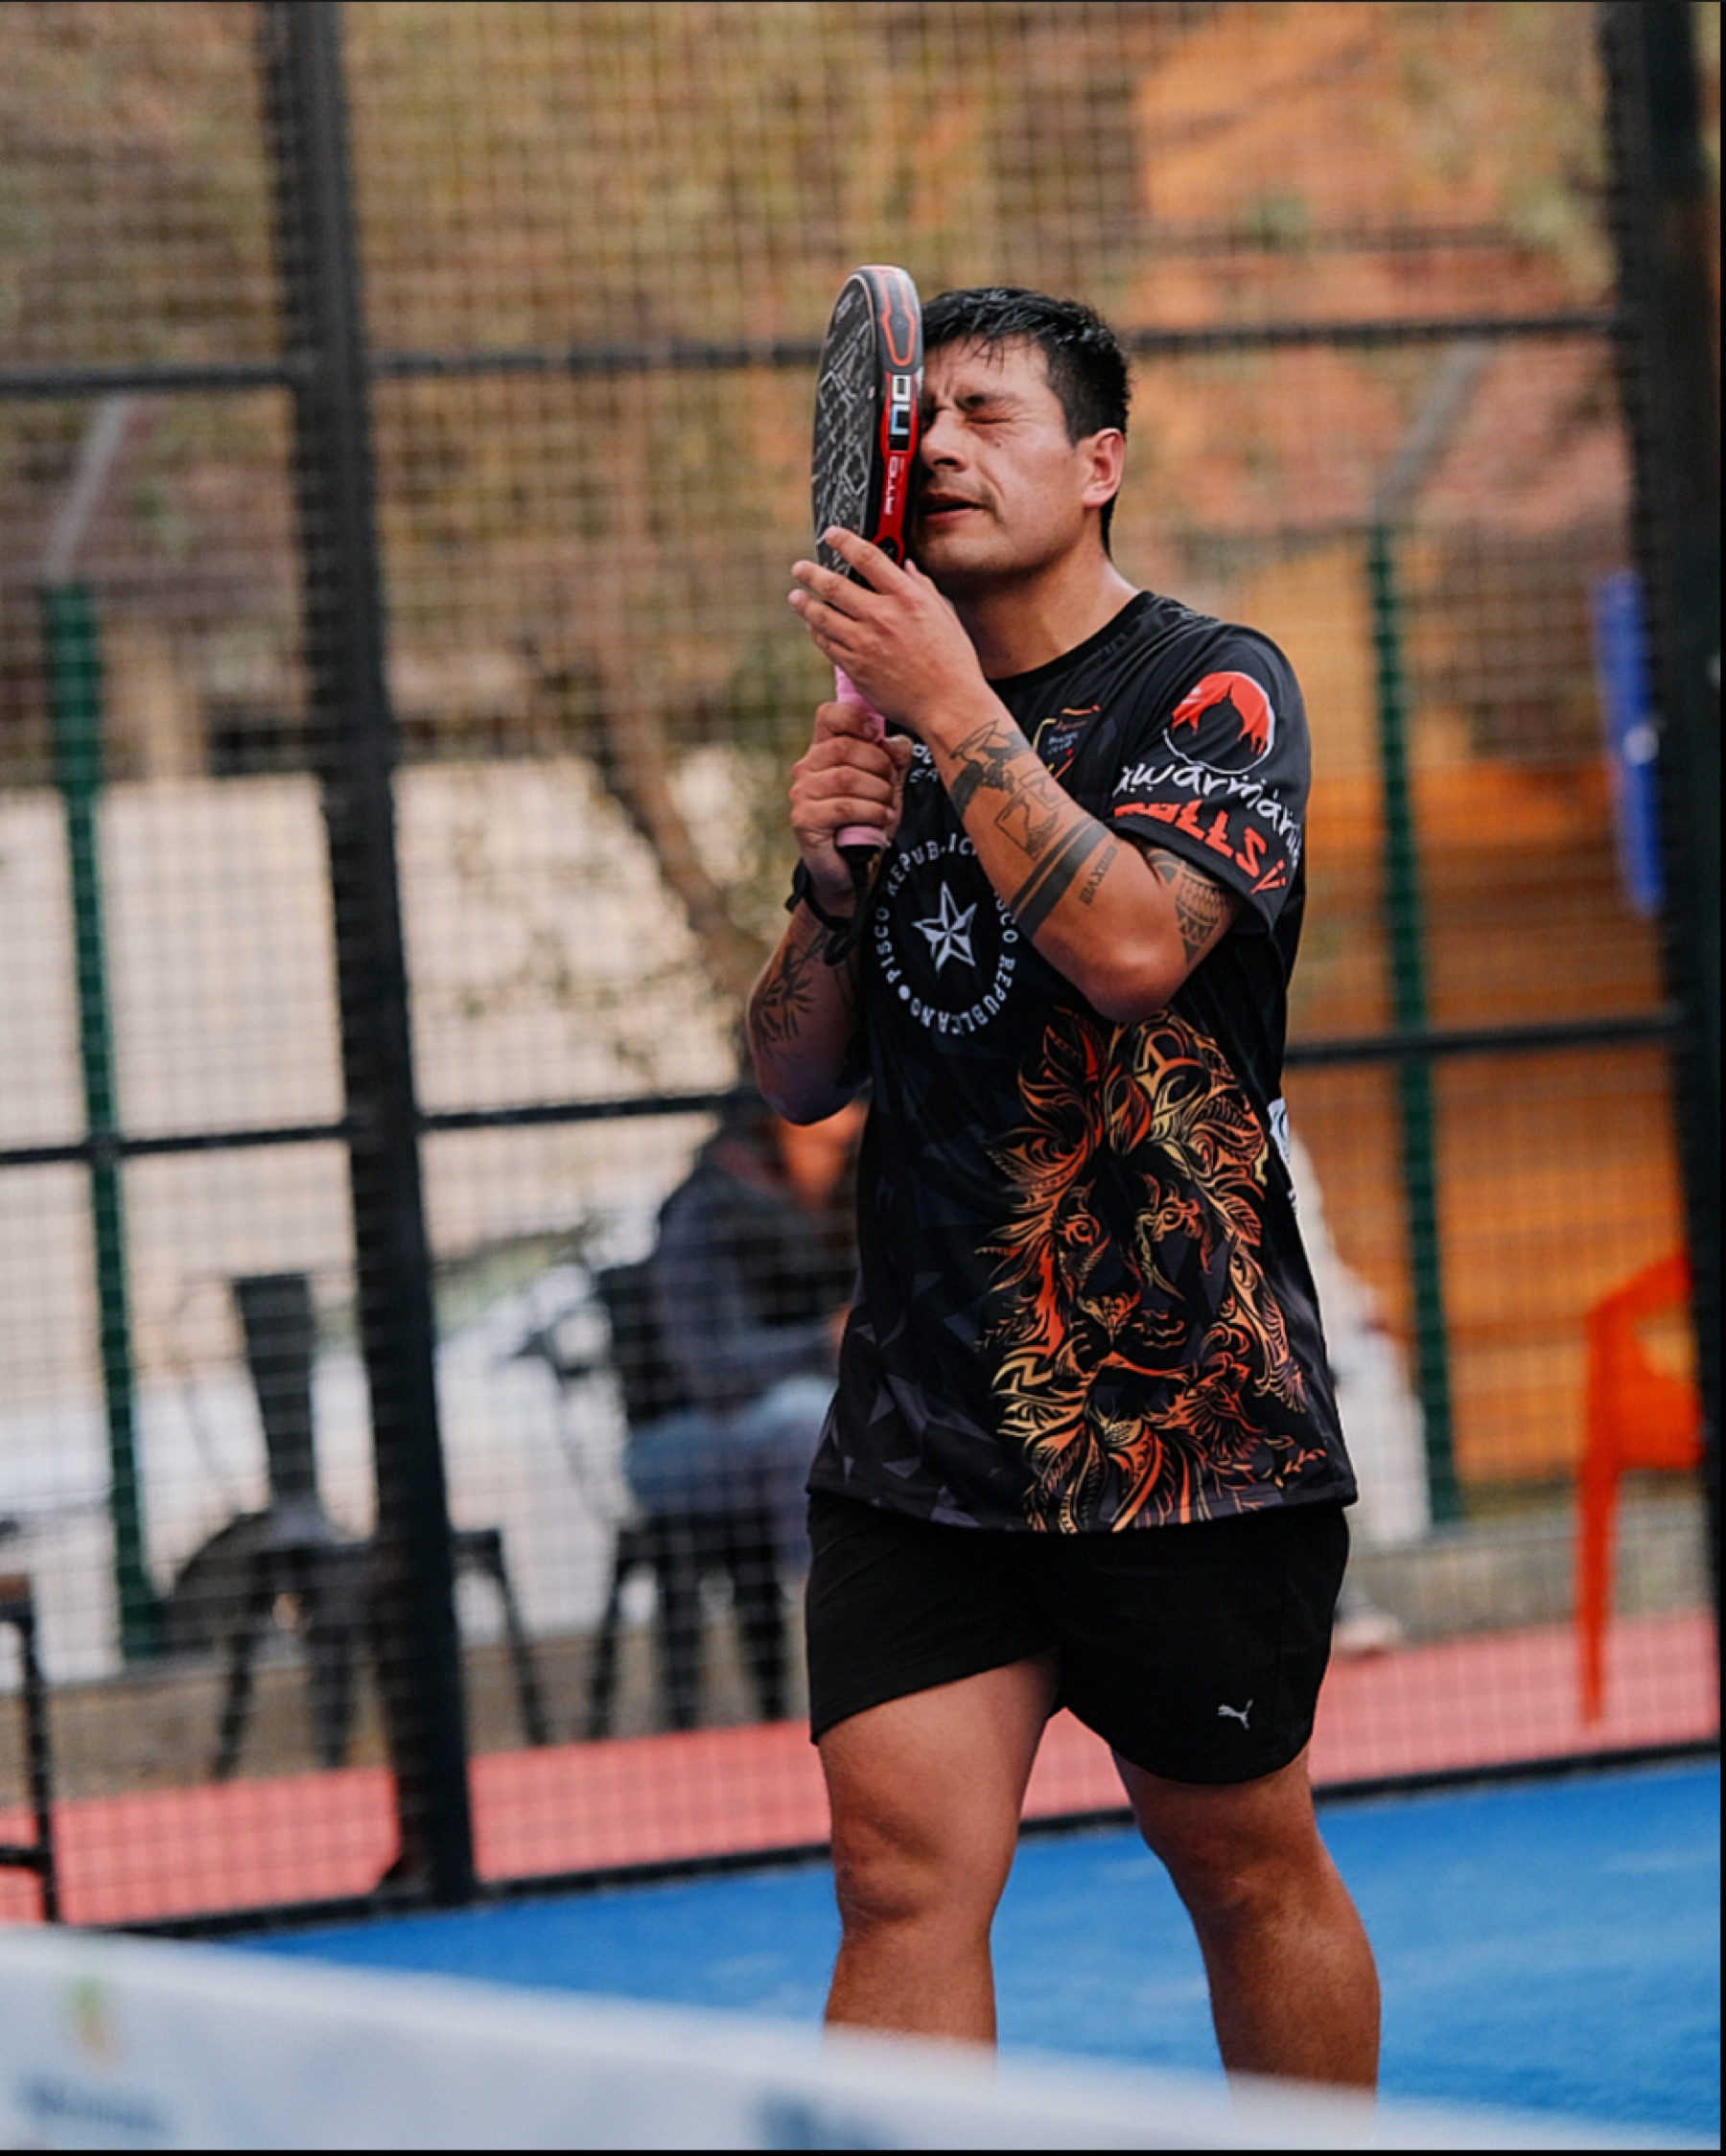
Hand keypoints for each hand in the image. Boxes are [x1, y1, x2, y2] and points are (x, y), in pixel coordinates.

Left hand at [789, 528, 989, 738]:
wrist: (948, 705)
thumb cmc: (953, 663)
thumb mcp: (945, 615)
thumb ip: (921, 587)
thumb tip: (906, 568)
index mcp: (907, 598)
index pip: (867, 557)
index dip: (844, 541)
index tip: (832, 535)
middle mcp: (882, 616)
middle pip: (834, 585)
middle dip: (811, 573)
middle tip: (800, 568)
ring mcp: (864, 643)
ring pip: (822, 616)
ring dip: (804, 604)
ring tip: (796, 597)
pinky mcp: (855, 668)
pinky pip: (826, 644)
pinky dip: (816, 632)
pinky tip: (813, 627)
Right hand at [790, 697, 913, 905]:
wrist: (852, 869)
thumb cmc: (868, 821)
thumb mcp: (889, 784)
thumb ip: (895, 759)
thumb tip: (898, 743)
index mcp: (823, 751)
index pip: (829, 715)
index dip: (856, 718)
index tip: (877, 735)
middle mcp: (806, 768)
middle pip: (846, 747)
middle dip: (880, 766)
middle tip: (891, 786)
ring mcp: (801, 794)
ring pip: (846, 777)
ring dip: (879, 792)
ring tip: (888, 807)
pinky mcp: (804, 819)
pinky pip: (844, 806)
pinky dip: (871, 812)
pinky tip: (883, 820)